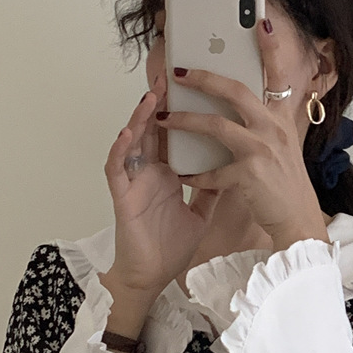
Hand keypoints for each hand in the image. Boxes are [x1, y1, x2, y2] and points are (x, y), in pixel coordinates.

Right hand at [103, 77, 220, 299]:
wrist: (154, 276)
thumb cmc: (171, 246)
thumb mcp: (201, 212)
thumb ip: (213, 188)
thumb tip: (235, 167)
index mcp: (168, 173)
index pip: (174, 136)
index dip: (182, 112)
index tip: (195, 89)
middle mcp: (149, 173)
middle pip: (154, 130)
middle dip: (161, 103)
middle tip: (170, 77)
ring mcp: (134, 182)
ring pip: (133, 142)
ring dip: (140, 118)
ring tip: (151, 96)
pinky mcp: (122, 197)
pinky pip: (117, 169)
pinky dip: (121, 150)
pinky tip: (128, 133)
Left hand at [159, 20, 329, 251]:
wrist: (298, 222)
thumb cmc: (286, 187)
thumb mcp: (283, 148)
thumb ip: (265, 125)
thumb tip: (242, 109)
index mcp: (282, 120)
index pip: (278, 77)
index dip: (271, 48)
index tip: (260, 21)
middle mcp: (274, 129)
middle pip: (236, 90)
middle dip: (204, 77)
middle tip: (180, 71)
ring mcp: (262, 150)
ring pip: (216, 125)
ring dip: (185, 120)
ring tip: (165, 119)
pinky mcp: (249, 174)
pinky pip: (211, 170)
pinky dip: (194, 174)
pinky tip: (183, 175)